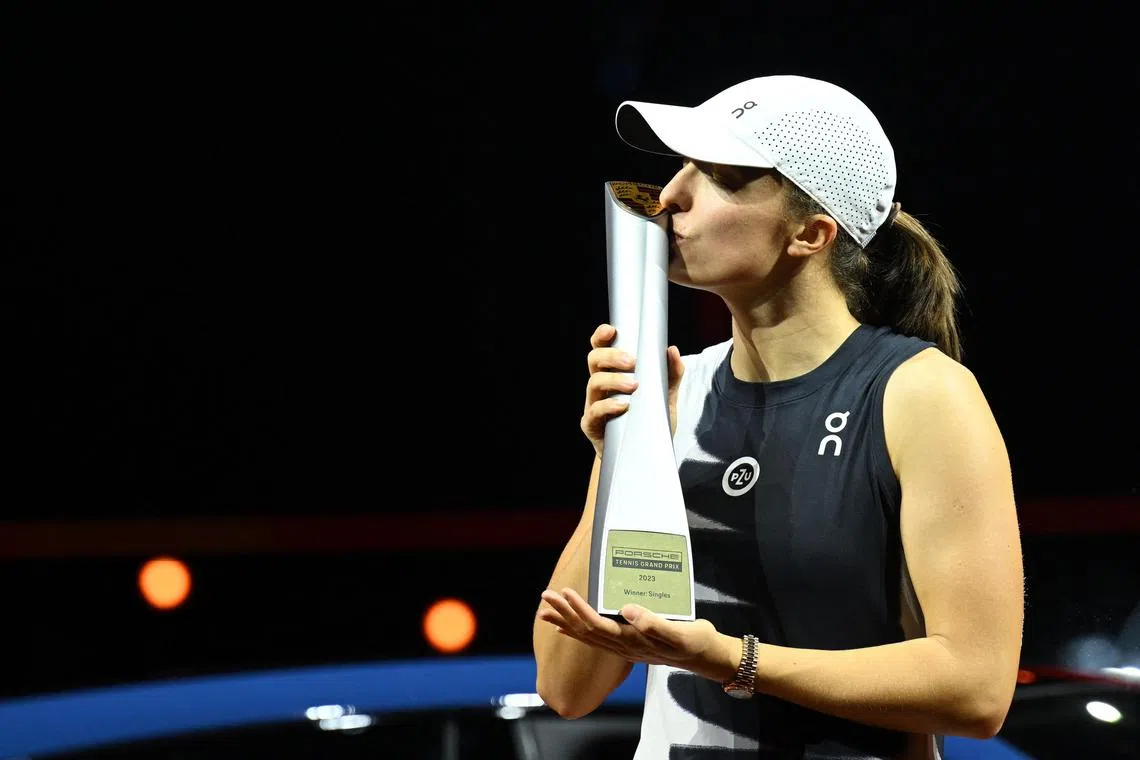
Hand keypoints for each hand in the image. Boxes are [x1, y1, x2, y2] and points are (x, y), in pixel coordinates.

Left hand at [537, 587, 732, 681]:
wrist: (706, 657)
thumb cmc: (695, 642)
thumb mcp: (681, 632)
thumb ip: (655, 623)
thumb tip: (628, 610)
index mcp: (633, 641)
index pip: (598, 625)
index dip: (580, 610)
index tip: (565, 592)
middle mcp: (624, 646)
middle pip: (586, 631)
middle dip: (564, 613)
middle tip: (545, 596)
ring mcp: (625, 647)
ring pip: (587, 635)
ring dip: (566, 621)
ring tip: (545, 609)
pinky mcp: (629, 643)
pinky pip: (596, 638)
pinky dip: (578, 631)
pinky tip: (565, 626)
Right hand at [580, 323, 684, 457]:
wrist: (643, 459)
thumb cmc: (649, 423)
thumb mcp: (665, 398)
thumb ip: (671, 375)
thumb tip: (671, 350)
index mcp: (613, 374)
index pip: (601, 349)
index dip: (601, 336)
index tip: (612, 330)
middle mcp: (600, 387)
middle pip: (594, 360)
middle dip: (612, 356)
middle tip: (632, 361)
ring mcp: (593, 405)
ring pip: (593, 383)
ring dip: (613, 380)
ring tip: (633, 385)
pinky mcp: (592, 426)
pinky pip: (593, 411)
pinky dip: (608, 406)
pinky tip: (623, 406)